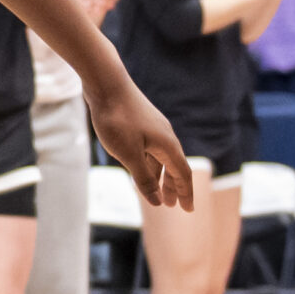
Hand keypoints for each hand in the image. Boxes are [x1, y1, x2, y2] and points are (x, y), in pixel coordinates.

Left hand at [88, 78, 191, 210]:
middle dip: (172, 187)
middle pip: (174, 166)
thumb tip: (156, 201)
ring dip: (159, 176)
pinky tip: (138, 168)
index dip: (186, 193)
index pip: (183, 174)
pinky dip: (147, 163)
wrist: (106, 83)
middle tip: (170, 205)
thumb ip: (143, 179)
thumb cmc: (117, 119)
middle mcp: (165, 136)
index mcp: (168, 145)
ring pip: (160, 157)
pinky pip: (149, 148)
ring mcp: (152, 127)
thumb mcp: (129, 155)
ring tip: (154, 192)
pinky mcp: (139, 121)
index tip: (188, 210)